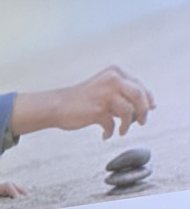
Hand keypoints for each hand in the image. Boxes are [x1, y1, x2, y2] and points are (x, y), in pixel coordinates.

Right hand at [12, 66, 154, 139]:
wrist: (58, 105)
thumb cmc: (81, 100)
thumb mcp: (104, 90)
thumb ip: (121, 95)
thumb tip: (142, 107)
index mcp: (115, 73)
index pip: (139, 85)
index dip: (147, 98)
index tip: (150, 108)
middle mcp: (112, 80)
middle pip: (139, 95)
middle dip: (143, 111)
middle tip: (141, 122)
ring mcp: (105, 95)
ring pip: (128, 111)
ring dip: (127, 124)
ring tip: (122, 131)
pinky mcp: (97, 110)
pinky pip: (112, 124)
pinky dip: (111, 131)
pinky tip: (105, 135)